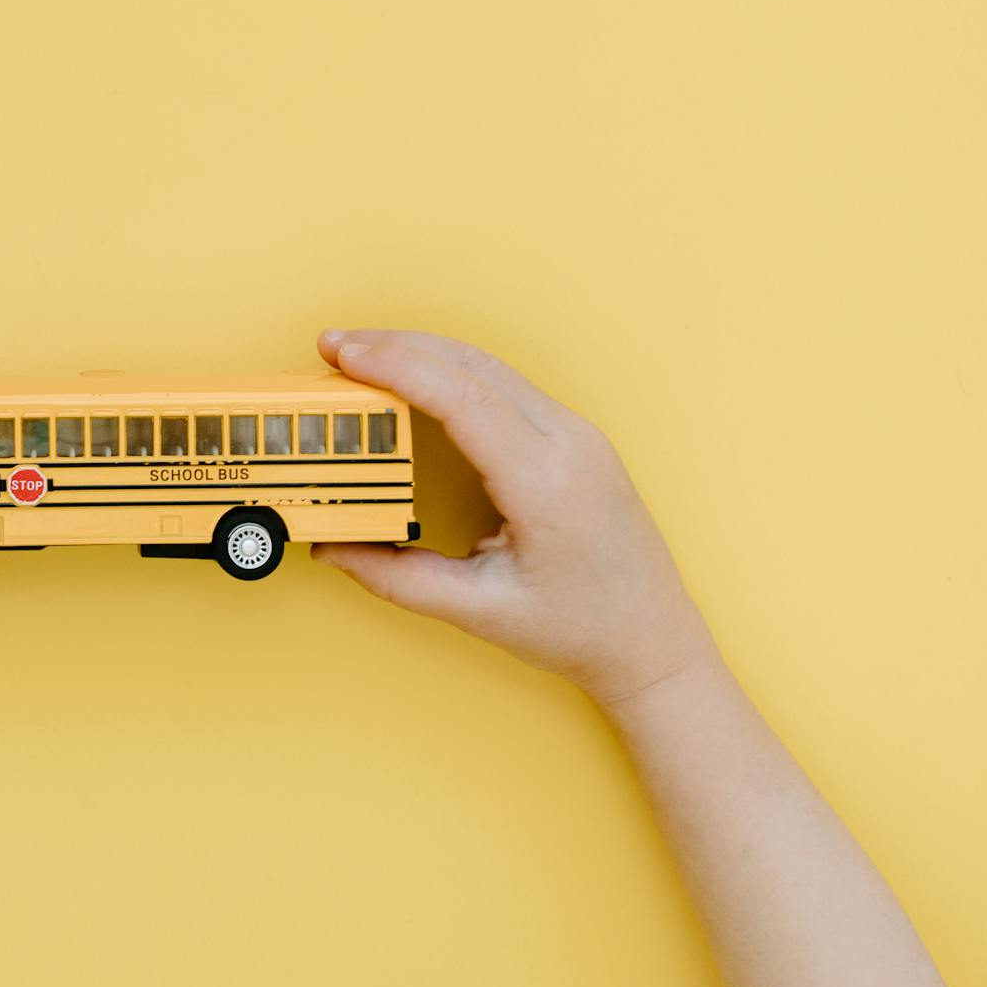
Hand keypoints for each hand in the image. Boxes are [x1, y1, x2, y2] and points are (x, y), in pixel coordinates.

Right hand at [312, 329, 717, 708]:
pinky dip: (451, 373)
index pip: (463, 397)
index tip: (344, 355)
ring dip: (423, 353)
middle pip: (472, 365)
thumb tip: (333, 549)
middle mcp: (569, 444)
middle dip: (396, 347)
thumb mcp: (478, 610)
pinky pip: (506, 386)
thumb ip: (396, 578)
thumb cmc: (581, 629)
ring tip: (361, 356)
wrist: (653, 640)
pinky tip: (414, 379)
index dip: (397, 367)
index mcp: (547, 482)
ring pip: (490, 367)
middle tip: (333, 346)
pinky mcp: (575, 439)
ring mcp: (578, 435)